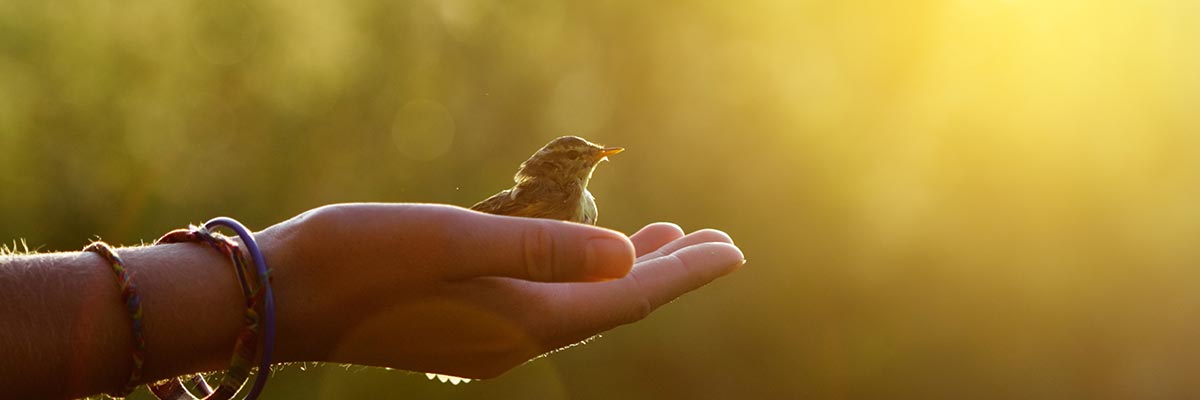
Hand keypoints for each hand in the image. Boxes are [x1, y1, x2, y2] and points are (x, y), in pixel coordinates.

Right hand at [258, 203, 744, 377]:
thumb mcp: (451, 241)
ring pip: (582, 301)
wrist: (276, 295)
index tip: (734, 249)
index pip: (626, 298)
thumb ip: (541, 250)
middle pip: (613, 304)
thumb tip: (628, 258)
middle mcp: (514, 338)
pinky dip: (582, 268)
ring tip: (670, 239)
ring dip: (629, 269)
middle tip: (719, 244)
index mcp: (521, 320)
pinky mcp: (464, 319)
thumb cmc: (357, 258)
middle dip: (670, 272)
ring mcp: (488, 333)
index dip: (684, 272)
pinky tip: (585, 246)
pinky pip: (547, 297)